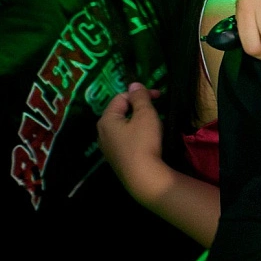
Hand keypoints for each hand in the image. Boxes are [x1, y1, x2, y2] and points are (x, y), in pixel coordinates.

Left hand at [98, 83, 165, 199]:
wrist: (142, 177)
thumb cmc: (143, 142)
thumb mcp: (145, 115)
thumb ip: (140, 97)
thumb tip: (134, 84)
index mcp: (106, 119)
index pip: (121, 97)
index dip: (140, 93)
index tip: (158, 96)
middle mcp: (102, 133)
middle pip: (120, 112)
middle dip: (138, 108)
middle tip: (156, 110)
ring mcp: (107, 148)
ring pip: (122, 127)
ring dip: (137, 121)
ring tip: (153, 125)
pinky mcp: (116, 159)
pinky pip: (124, 140)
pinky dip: (135, 135)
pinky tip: (146, 141)